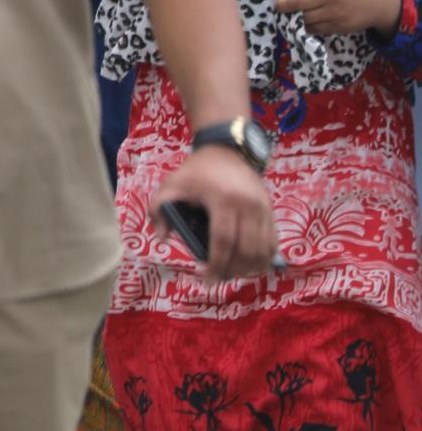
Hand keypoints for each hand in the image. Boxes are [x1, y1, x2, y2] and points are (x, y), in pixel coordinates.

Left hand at [150, 145, 276, 281]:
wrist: (227, 151)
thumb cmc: (196, 171)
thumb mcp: (171, 185)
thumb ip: (158, 210)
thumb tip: (162, 239)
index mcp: (223, 200)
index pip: (223, 241)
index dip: (216, 264)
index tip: (207, 279)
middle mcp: (248, 205)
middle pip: (247, 250)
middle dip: (233, 270)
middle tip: (219, 279)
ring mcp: (263, 208)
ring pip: (264, 249)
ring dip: (250, 268)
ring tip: (232, 273)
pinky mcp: (271, 210)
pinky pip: (273, 242)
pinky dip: (263, 258)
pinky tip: (248, 265)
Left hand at [278, 0, 403, 35]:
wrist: (381, 0)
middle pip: (293, 3)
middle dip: (281, 6)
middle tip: (278, 7)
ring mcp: (333, 12)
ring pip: (302, 19)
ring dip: (294, 18)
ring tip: (292, 15)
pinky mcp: (337, 26)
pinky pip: (313, 29)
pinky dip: (307, 26)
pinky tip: (308, 22)